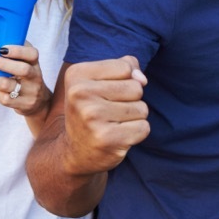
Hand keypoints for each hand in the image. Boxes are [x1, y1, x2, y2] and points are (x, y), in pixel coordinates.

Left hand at [0, 43, 50, 116]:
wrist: (39, 102)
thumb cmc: (26, 77)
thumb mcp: (26, 63)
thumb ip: (15, 53)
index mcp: (35, 63)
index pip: (32, 54)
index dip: (17, 50)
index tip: (1, 48)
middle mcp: (36, 77)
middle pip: (22, 70)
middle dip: (2, 64)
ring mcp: (30, 92)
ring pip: (8, 84)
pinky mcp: (23, 104)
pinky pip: (4, 99)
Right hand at [62, 56, 149, 175]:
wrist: (74, 152)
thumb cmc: (93, 110)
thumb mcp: (100, 81)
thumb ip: (125, 67)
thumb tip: (142, 79)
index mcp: (76, 74)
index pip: (125, 67)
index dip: (125, 80)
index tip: (105, 93)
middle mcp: (80, 94)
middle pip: (136, 88)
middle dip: (131, 100)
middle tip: (109, 112)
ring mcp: (92, 117)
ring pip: (142, 108)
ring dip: (134, 118)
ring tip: (113, 124)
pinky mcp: (107, 138)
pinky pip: (143, 127)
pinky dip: (136, 133)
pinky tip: (118, 136)